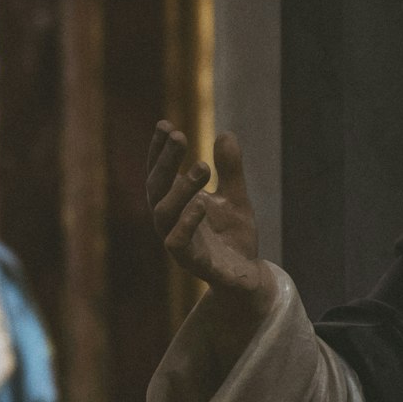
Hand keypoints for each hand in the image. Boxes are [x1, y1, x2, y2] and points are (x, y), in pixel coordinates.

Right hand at [146, 121, 275, 317]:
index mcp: (177, 206)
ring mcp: (179, 243)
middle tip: (180, 136)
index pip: (159, 175)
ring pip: (163, 215)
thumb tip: (225, 134)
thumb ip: (230, 169)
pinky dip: (186, 224)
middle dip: (164, 162)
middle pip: (156, 189)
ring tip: (201, 167)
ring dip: (179, 189)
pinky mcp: (194, 263)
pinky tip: (201, 204)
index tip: (165, 125)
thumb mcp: (235, 196)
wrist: (246, 276)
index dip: (158, 152)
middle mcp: (171, 223)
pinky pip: (178, 244)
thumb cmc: (232, 237)